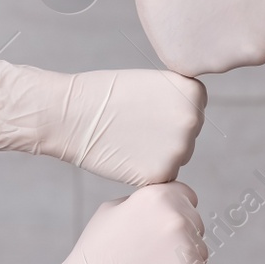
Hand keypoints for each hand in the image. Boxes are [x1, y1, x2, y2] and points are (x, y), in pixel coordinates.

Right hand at [0, 55, 205, 184]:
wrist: (70, 114)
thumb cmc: (105, 96)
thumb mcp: (152, 84)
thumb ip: (179, 101)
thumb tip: (193, 125)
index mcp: (194, 93)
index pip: (193, 111)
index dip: (166, 111)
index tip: (143, 107)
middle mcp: (193, 120)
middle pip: (187, 138)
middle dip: (164, 136)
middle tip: (133, 127)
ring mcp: (180, 149)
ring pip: (175, 159)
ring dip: (156, 155)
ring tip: (127, 140)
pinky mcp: (162, 174)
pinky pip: (161, 178)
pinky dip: (144, 172)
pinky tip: (125, 157)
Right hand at [0, 182, 207, 263]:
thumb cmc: (95, 254)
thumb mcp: (111, 210)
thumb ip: (144, 201)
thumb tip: (166, 200)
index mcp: (158, 196)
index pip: (186, 196)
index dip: (175, 210)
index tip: (159, 229)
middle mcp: (177, 218)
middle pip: (195, 223)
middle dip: (180, 236)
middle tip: (151, 255)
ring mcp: (187, 249)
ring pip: (199, 250)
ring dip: (184, 259)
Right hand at [104, 0, 264, 76]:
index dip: (256, 8)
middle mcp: (260, 51)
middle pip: (248, 46)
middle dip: (235, 27)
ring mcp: (223, 62)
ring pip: (219, 55)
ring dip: (209, 36)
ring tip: (194, 1)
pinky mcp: (188, 66)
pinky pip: (189, 58)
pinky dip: (183, 41)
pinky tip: (179, 13)